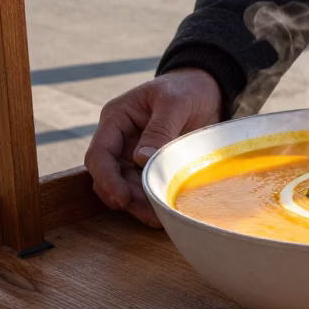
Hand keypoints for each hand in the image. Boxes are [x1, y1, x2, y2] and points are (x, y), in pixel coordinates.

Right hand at [84, 68, 222, 227]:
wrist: (209, 90)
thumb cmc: (187, 89)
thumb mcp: (174, 103)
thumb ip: (159, 129)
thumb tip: (140, 159)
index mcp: (117, 118)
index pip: (99, 154)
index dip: (106, 179)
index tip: (121, 199)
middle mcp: (120, 139)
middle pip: (110, 176)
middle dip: (125, 198)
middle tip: (148, 215)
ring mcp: (134, 154)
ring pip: (127, 187)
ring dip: (139, 205)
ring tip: (158, 219)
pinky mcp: (152, 166)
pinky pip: (145, 187)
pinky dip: (151, 201)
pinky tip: (163, 212)